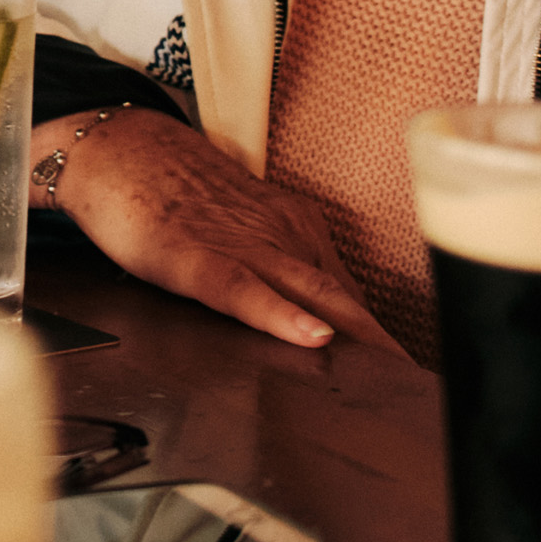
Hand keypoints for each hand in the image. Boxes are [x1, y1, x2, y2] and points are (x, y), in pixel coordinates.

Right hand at [42, 110, 394, 350]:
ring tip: (391, 379)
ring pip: (313, 295)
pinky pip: (245, 291)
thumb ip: (278, 272)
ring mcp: (243, 243)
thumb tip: (318, 329)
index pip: (353, 297)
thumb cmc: (174, 194)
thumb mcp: (243, 230)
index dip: (386, 343)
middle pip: (349, 301)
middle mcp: (282, 235)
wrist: (117, 149)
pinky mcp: (195, 256)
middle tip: (422, 392)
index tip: (417, 382)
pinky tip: (311, 336)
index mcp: (296, 231)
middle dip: (387, 349)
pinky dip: (282, 314)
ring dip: (357, 340)